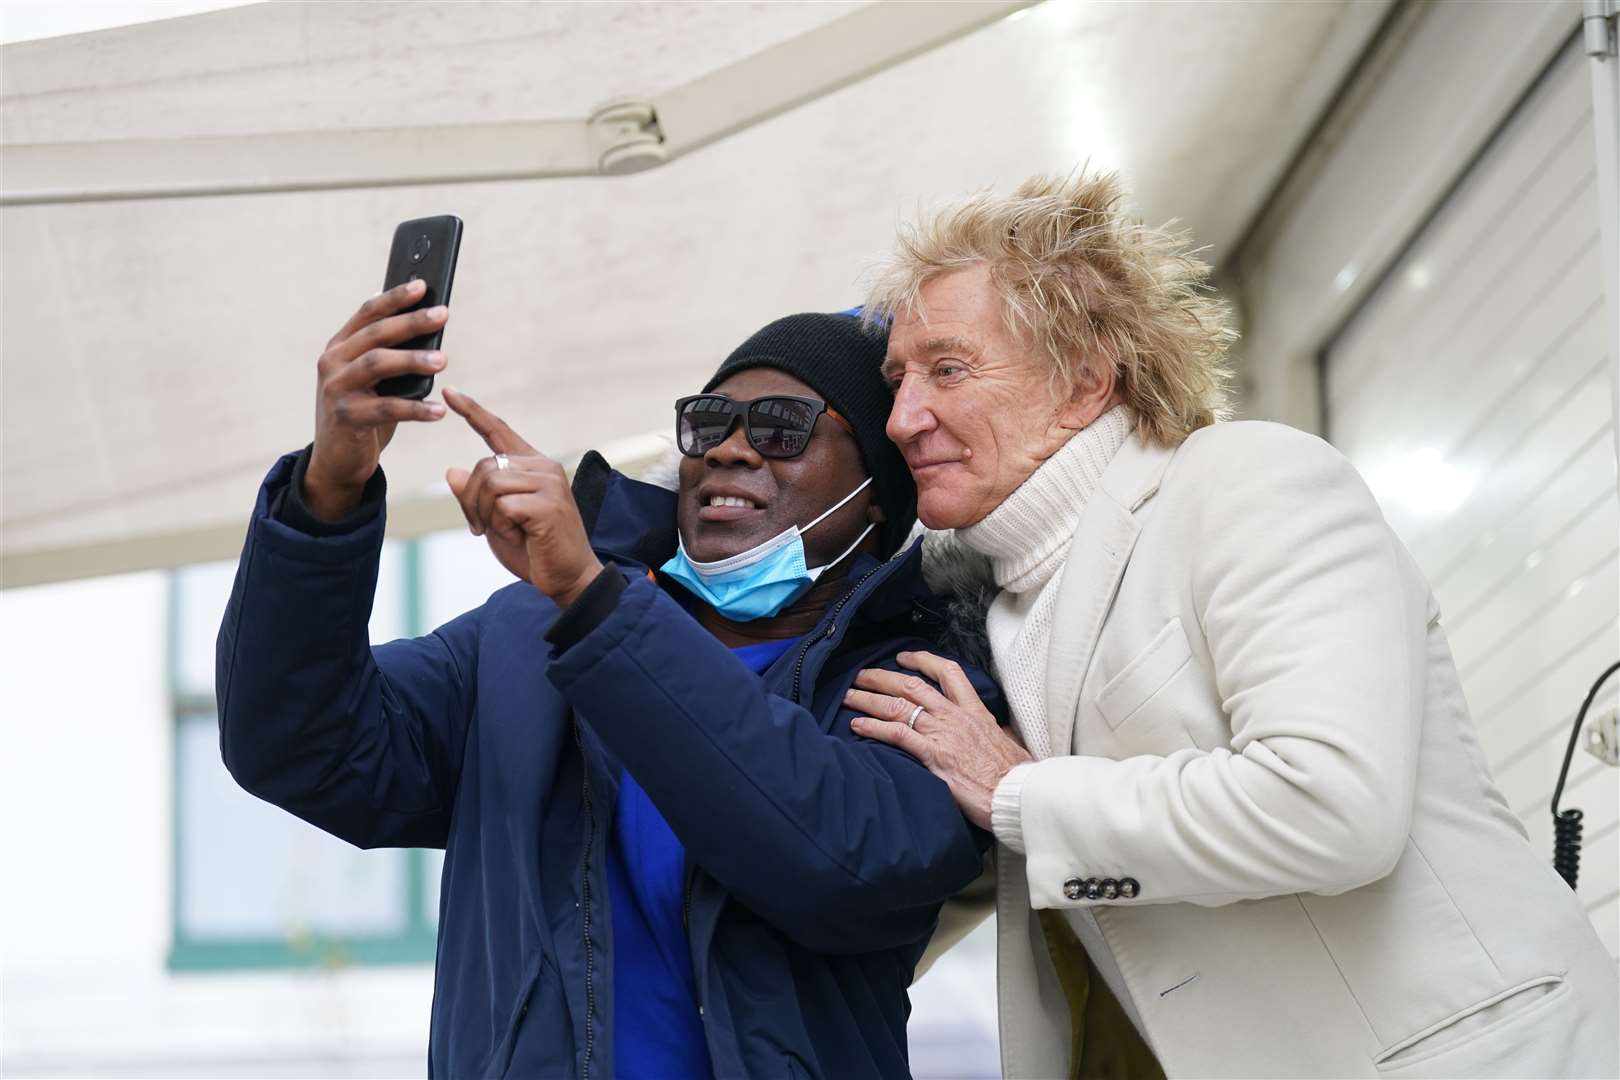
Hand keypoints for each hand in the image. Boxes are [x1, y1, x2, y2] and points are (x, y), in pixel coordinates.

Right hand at [306, 280, 449, 519]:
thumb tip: (430, 328)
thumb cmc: (364, 412)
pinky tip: (438, 410)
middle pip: (375, 334)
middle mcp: (332, 362)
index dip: (394, 298)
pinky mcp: (345, 417)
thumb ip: (390, 354)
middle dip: (411, 322)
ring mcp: (336, 389)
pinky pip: (385, 409)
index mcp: (340, 346)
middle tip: (442, 315)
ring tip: (443, 360)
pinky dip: (415, 409)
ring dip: (412, 359)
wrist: (337, 460)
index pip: (368, 313)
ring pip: (377, 364)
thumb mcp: (373, 380)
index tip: (422, 286)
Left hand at [442, 387, 604, 607]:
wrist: (569, 578)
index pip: (499, 432)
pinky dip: (502, 526)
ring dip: (487, 514)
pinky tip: (523, 536)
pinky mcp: (548, 504)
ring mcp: (549, 484)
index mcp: (533, 466)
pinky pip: (503, 506)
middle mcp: (543, 467)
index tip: (450, 392)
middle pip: (484, 466)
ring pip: (490, 483)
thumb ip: (477, 496)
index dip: (473, 412)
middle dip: (472, 500)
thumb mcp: (496, 521)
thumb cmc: (535, 550)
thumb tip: (451, 472)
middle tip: (480, 527)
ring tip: (506, 531)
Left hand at [845, 651, 1031, 829]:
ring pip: (898, 705)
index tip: (904, 658)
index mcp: (975, 711)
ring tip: (849, 696)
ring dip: (869, 699)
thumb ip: (999, 733)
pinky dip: (873, 727)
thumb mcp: (1012, 743)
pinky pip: (896, 734)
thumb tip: (1001, 733)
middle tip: (862, 675)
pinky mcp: (932, 755)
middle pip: (911, 685)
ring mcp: (941, 734)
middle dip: (882, 677)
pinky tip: (857, 726)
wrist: (1017, 794)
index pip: (947, 673)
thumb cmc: (1016, 775)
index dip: (922, 660)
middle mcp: (954, 716)